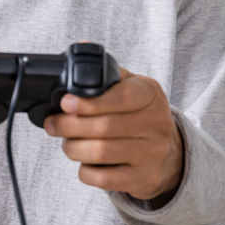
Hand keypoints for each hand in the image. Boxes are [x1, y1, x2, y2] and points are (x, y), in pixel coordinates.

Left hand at [43, 68, 183, 203]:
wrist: (170, 154)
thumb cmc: (141, 116)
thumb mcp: (133, 88)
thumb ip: (108, 73)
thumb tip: (82, 46)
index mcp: (150, 95)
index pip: (122, 97)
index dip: (89, 102)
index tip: (65, 102)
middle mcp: (156, 124)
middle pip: (104, 127)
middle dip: (69, 126)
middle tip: (53, 124)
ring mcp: (151, 154)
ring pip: (100, 153)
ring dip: (73, 148)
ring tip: (67, 142)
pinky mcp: (143, 179)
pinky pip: (104, 179)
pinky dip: (85, 170)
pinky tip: (84, 162)